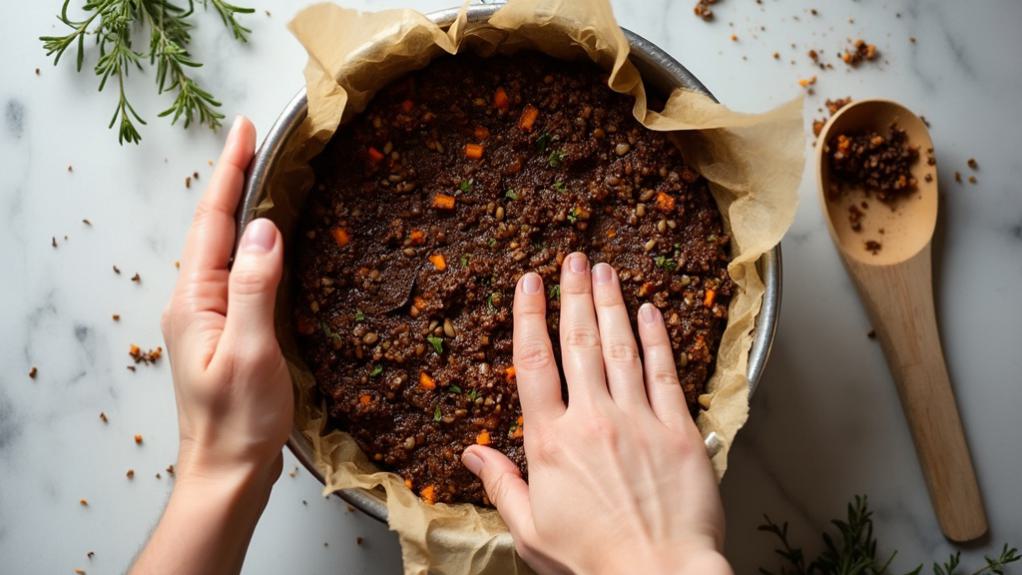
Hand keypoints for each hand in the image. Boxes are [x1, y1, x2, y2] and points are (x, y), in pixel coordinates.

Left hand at [161, 116, 291, 484]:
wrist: (227, 471)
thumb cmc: (239, 420)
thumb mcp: (251, 351)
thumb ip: (253, 286)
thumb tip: (263, 228)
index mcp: (195, 299)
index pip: (213, 222)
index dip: (231, 172)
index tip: (245, 129)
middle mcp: (194, 300)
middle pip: (212, 226)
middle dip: (233, 178)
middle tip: (255, 137)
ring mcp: (207, 315)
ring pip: (223, 246)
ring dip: (240, 204)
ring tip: (262, 170)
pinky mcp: (224, 329)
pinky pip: (235, 270)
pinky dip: (250, 240)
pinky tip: (266, 236)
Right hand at [461, 253, 731, 574]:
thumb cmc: (592, 562)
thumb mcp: (529, 530)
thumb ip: (501, 485)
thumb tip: (471, 455)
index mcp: (551, 442)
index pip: (534, 364)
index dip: (530, 317)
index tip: (529, 283)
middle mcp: (592, 419)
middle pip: (579, 343)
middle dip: (573, 295)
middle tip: (572, 259)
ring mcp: (638, 420)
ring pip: (621, 347)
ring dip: (611, 304)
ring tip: (605, 270)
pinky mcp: (678, 430)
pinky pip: (664, 373)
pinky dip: (656, 338)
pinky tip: (650, 311)